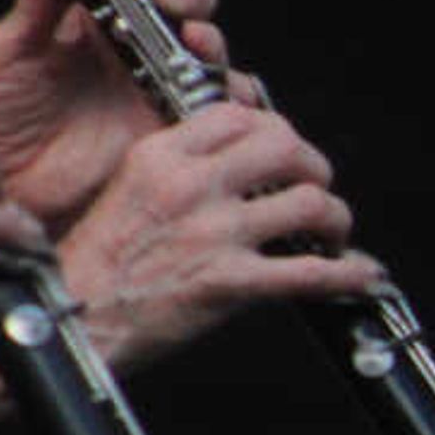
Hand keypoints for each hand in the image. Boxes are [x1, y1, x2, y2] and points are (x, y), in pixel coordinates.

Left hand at [0, 0, 230, 232]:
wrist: (18, 197)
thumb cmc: (7, 129)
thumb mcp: (10, 59)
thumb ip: (30, 8)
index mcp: (93, 18)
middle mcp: (135, 46)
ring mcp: (162, 85)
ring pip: (209, 46)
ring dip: (210, 37)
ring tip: (195, 42)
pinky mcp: (182, 127)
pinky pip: (224, 106)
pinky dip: (232, 96)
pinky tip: (218, 92)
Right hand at [56, 101, 375, 368]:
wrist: (73, 320)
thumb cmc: (102, 264)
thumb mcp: (132, 189)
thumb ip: (185, 167)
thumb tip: (247, 161)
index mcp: (161, 155)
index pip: (240, 114)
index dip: (277, 131)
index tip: (285, 154)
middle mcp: (190, 185)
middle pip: (286, 147)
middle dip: (315, 168)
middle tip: (316, 191)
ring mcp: (212, 233)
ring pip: (311, 203)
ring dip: (336, 220)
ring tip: (334, 237)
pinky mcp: (229, 282)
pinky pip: (312, 272)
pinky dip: (349, 276)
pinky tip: (361, 277)